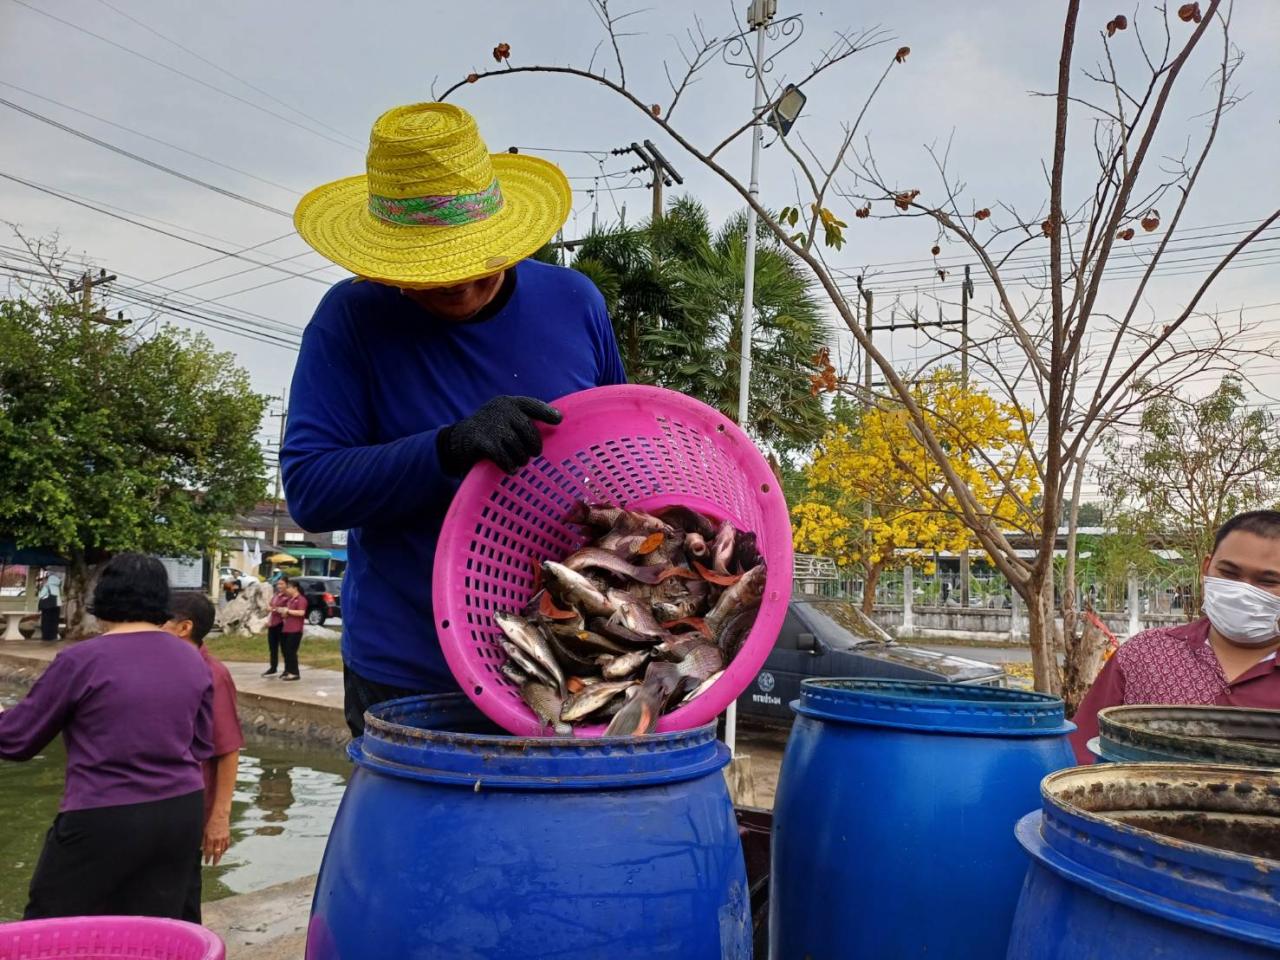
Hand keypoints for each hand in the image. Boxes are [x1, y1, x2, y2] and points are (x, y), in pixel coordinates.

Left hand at [203, 813, 231, 865]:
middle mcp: (217, 839)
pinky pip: (227, 844)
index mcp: (210, 838)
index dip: (207, 857)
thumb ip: (203, 840)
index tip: (206, 862)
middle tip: (214, 864)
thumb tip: (202, 848)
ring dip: (220, 856)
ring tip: (218, 860)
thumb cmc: (210, 821)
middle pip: (216, 852)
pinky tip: (223, 852)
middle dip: (215, 859)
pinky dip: (225, 849)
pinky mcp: (227, 835)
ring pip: (222, 849)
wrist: (220, 814)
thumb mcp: (204, 830)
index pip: (208, 851)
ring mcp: (223, 837)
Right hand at [439, 396, 561, 475]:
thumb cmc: (490, 431)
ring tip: (520, 462)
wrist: (457, 440)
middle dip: (534, 444)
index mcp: (508, 403)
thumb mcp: (504, 419)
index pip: (531, 404)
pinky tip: (511, 469)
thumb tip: (554, 426)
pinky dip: (509, 464)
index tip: (559, 420)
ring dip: (521, 457)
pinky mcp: (480, 440)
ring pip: (516, 444)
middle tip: (534, 453)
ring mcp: (489, 424)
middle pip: (527, 428)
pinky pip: (502, 455)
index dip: (546, 412)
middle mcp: (499, 409)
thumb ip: (522, 421)